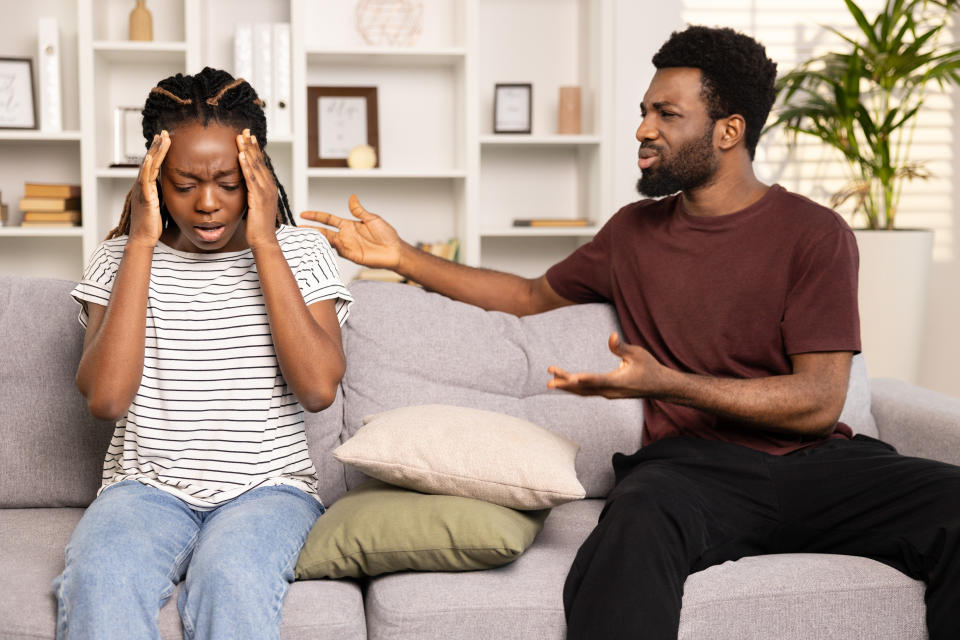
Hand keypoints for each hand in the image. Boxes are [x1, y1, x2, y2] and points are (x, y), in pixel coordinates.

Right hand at [127, 130, 169, 246]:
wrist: (143, 238)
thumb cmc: (152, 225)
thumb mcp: (160, 204)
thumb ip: (162, 194)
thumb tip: (171, 187)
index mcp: (147, 187)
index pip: (154, 165)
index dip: (158, 152)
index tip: (164, 140)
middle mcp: (142, 185)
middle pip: (150, 161)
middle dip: (156, 146)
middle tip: (163, 132)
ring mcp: (142, 190)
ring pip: (148, 166)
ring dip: (155, 151)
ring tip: (161, 138)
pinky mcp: (144, 197)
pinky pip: (145, 179)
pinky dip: (147, 167)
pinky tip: (151, 157)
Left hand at [237, 128, 279, 248]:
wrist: (263, 241)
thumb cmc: (258, 227)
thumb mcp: (254, 206)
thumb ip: (252, 194)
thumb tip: (245, 188)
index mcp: (269, 188)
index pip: (262, 165)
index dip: (255, 150)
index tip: (249, 138)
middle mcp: (269, 187)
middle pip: (260, 162)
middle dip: (252, 145)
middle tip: (245, 131)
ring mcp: (265, 192)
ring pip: (255, 167)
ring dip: (248, 151)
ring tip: (241, 138)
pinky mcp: (258, 198)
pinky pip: (251, 179)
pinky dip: (246, 166)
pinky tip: (241, 156)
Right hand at [300, 195, 402, 268]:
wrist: (394, 250)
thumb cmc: (386, 235)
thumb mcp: (371, 218)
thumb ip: (359, 210)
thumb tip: (352, 197)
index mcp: (348, 224)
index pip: (328, 219)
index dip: (316, 216)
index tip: (303, 214)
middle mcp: (345, 235)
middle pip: (323, 231)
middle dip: (309, 230)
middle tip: (296, 229)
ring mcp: (346, 246)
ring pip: (326, 242)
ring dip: (315, 239)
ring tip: (302, 237)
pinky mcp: (350, 255)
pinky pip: (335, 252)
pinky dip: (326, 249)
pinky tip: (318, 246)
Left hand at [547, 333, 663, 397]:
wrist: (659, 386)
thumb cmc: (649, 367)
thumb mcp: (638, 354)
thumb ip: (622, 347)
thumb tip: (611, 335)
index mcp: (618, 382)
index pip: (597, 380)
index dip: (584, 379)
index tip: (570, 379)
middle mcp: (610, 391)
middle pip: (584, 388)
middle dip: (566, 384)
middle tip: (549, 381)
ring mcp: (608, 394)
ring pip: (584, 392)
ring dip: (567, 387)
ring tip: (550, 382)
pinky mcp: (607, 393)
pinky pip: (587, 392)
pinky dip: (575, 388)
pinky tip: (566, 383)